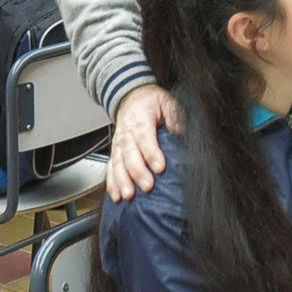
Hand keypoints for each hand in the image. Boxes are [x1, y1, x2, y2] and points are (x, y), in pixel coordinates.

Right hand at [108, 84, 181, 200]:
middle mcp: (126, 132)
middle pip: (129, 153)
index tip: (159, 167)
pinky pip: (110, 167)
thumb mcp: (166, 101)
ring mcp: (118, 143)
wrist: (131, 96)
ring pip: (117, 163)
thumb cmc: (151, 101)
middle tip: (147, 186)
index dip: (151, 153)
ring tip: (128, 195)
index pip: (144, 137)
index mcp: (140, 119)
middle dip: (137, 171)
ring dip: (121, 180)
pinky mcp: (115, 151)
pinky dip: (112, 183)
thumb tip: (181, 131)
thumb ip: (174, 115)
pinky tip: (116, 195)